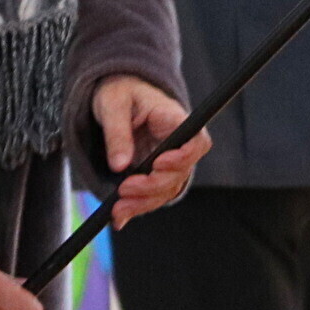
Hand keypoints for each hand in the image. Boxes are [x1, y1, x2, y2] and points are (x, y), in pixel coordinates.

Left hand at [92, 76, 207, 226]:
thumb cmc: (119, 91)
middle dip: (153, 186)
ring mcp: (167, 160)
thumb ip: (117, 133)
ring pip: (167, 189)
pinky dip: (137, 207)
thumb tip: (120, 166)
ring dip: (144, 203)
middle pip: (180, 172)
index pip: (196, 141)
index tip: (159, 164)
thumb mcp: (112, 104)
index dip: (184, 157)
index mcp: (173, 118)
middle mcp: (176, 142)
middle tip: (124, 190)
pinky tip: (119, 217)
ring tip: (117, 209)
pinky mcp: (154, 173)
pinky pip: (152, 195)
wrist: (117, 95)